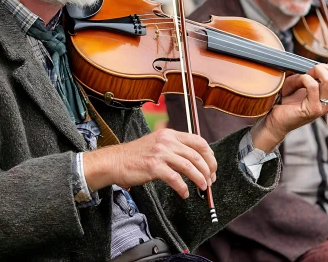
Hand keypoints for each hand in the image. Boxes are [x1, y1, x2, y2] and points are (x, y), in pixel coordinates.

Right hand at [82, 129, 216, 198]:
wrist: (115, 161)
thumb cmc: (136, 156)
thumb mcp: (157, 143)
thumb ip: (175, 147)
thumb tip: (196, 160)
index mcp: (170, 134)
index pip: (199, 141)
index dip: (210, 156)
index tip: (212, 167)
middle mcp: (167, 141)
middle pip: (197, 155)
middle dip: (208, 170)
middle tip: (210, 180)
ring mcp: (161, 153)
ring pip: (190, 167)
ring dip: (200, 179)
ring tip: (203, 188)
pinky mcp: (154, 167)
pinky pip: (176, 179)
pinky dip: (183, 188)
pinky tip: (185, 193)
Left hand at [251, 63, 327, 151]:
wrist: (276, 119)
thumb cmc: (289, 101)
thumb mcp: (305, 83)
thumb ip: (318, 75)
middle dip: (325, 68)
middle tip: (313, 69)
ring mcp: (322, 108)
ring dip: (316, 71)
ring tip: (305, 74)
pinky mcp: (312, 109)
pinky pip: (313, 85)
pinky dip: (305, 77)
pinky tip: (299, 79)